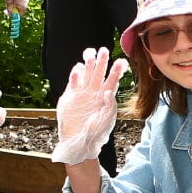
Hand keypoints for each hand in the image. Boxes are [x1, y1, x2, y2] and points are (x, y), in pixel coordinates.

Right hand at [53, 47, 128, 164]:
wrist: (79, 142)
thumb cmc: (96, 132)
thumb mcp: (106, 120)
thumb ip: (109, 106)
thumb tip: (109, 91)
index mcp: (106, 96)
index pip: (112, 80)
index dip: (117, 70)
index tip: (121, 61)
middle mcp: (94, 92)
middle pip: (99, 73)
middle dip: (102, 61)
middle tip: (104, 50)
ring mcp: (82, 93)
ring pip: (85, 74)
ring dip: (88, 64)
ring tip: (90, 54)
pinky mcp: (69, 96)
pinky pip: (72, 83)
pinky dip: (74, 75)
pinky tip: (78, 69)